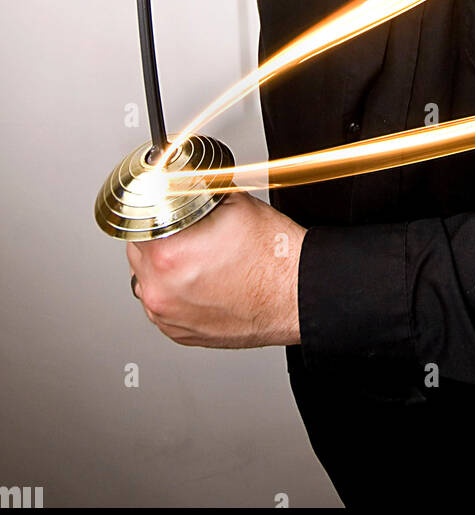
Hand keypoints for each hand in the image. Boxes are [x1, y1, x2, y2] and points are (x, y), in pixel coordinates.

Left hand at [127, 191, 306, 348]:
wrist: (298, 295)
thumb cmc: (273, 258)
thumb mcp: (232, 203)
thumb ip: (194, 191)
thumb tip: (178, 181)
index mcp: (168, 256)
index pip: (136, 223)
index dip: (151, 211)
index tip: (159, 209)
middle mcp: (162, 291)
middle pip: (138, 252)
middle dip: (157, 238)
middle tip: (186, 231)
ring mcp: (169, 317)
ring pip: (147, 280)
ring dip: (162, 267)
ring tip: (197, 258)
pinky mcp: (180, 333)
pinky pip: (163, 305)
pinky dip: (175, 291)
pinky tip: (201, 280)